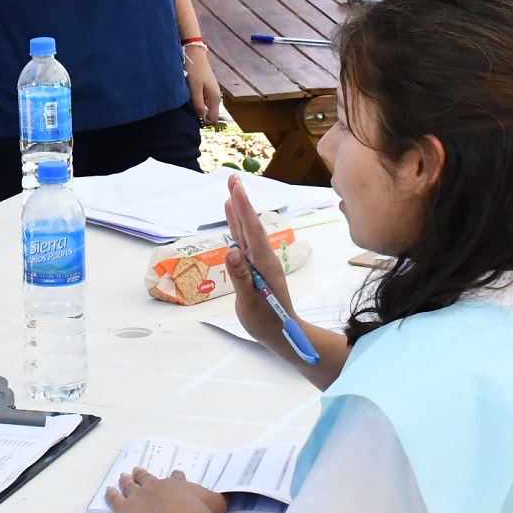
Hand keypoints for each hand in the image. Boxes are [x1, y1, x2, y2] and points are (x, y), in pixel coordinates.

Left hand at [103, 467, 226, 512]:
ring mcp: (139, 496)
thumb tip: (230, 496)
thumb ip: (221, 499)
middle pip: (148, 479)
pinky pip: (115, 499)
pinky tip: (108, 490)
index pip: (176, 479)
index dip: (175, 477)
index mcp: (177, 485)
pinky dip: (111, 494)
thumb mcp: (218, 503)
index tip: (174, 473)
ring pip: (130, 486)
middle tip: (138, 470)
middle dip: (143, 474)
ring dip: (127, 480)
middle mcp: (157, 487)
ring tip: (123, 476)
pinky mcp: (126, 509)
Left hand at [185, 45, 223, 122]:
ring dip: (196, 107)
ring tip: (186, 102)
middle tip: (187, 110)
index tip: (192, 118)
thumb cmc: (194, 71)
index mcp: (215, 98)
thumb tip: (200, 120)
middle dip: (199, 115)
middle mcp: (215, 96)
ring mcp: (210, 91)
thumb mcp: (195, 89)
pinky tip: (188, 95)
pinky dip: (196, 100)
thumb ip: (198, 105)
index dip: (204, 122)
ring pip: (205, 106)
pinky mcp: (205, 87)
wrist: (194, 53)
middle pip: (209, 113)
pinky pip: (202, 99)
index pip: (213, 119)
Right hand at [221, 175, 295, 347]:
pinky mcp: (255, 267)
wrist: (282, 333)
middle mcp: (262, 257)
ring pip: (246, 231)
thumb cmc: (266, 321)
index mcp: (263, 263)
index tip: (235, 188)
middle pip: (250, 225)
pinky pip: (244, 243)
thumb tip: (231, 251)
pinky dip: (237, 228)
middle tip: (232, 178)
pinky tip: (232, 219)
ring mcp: (259, 261)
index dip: (243, 208)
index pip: (251, 230)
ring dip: (239, 211)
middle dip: (241, 201)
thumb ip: (240, 277)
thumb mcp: (250, 302)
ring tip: (230, 192)